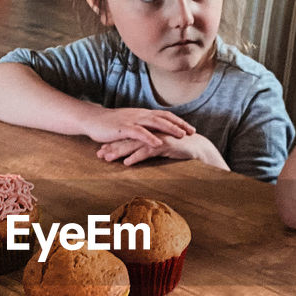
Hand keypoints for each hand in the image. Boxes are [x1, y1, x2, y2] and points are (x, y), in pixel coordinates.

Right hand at [85, 107, 195, 146]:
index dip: (178, 121)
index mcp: (142, 114)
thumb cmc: (110, 124)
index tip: (191, 128)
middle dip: (179, 125)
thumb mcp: (129, 124)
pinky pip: (139, 132)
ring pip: (155, 123)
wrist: (92, 120)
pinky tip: (159, 143)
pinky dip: (150, 137)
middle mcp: (140, 114)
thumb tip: (152, 133)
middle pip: (164, 118)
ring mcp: (132, 120)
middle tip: (193, 132)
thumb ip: (141, 127)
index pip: (165, 115)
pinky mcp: (123, 128)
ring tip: (181, 136)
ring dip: (169, 129)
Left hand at [97, 131, 225, 169]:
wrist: (197, 148)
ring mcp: (156, 137)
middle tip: (98, 154)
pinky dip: (136, 157)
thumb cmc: (178, 149)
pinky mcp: (164, 144)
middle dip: (112, 147)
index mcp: (148, 132)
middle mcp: (150, 132)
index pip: (127, 137)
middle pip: (127, 139)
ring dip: (120, 152)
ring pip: (134, 144)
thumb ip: (147, 149)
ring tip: (107, 158)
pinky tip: (127, 163)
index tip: (101, 150)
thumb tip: (133, 156)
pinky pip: (147, 151)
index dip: (114, 143)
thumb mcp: (159, 148)